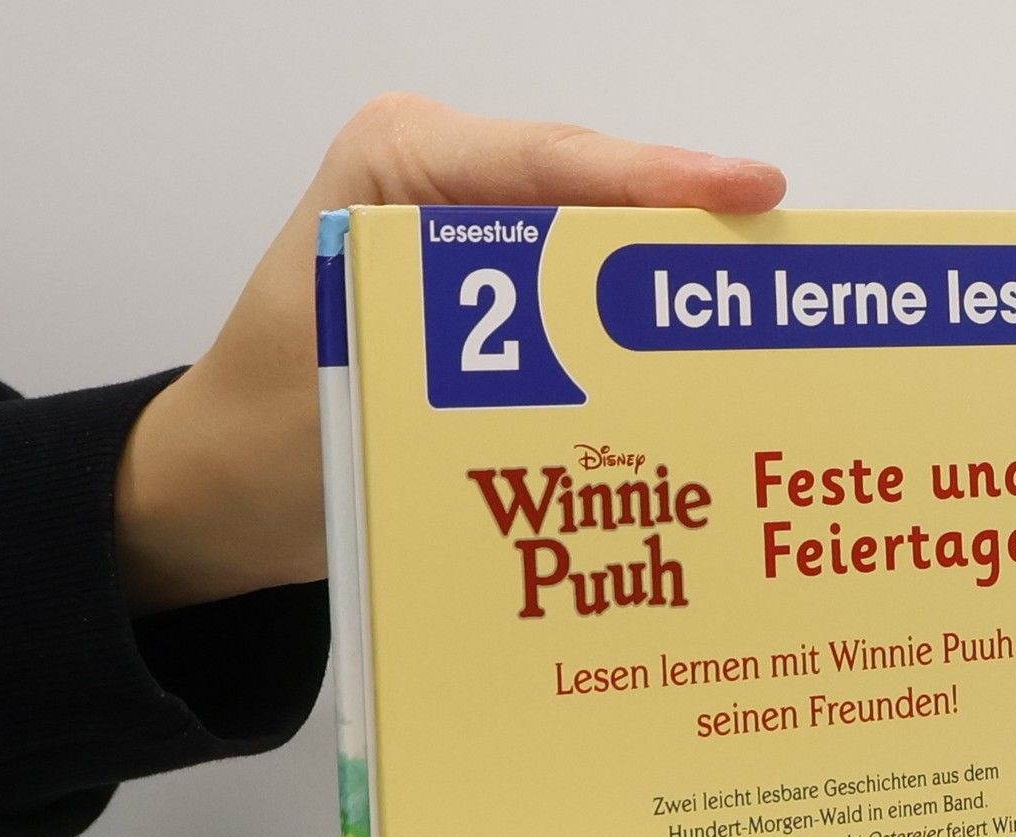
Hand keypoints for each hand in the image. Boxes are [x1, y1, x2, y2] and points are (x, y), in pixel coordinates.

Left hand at [116, 96, 783, 613]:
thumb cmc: (268, 429)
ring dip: (672, 303)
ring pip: (602, 262)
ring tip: (766, 331)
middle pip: (595, 201)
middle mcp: (449, 192)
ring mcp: (481, 254)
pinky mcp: (500, 319)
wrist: (230, 498)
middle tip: (784, 274)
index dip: (658, 178)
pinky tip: (702, 385)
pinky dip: (637, 351)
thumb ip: (468, 349)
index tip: (749, 191)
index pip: (549, 160)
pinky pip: (585, 320)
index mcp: (400, 164)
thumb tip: (599, 366)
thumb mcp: (358, 367)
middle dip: (686, 238)